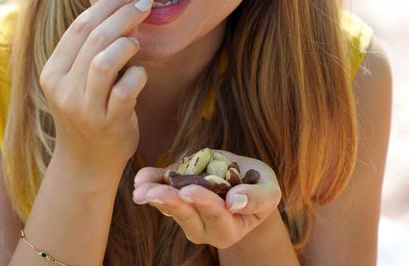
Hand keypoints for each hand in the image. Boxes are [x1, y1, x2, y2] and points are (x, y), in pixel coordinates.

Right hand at [39, 0, 151, 175]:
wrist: (86, 162)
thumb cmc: (87, 112)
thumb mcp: (76, 81)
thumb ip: (89, 50)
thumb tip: (122, 9)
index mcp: (52, 72)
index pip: (78, 27)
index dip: (105, 5)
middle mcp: (63, 89)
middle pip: (93, 39)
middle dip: (123, 15)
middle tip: (144, 4)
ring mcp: (85, 108)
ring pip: (104, 62)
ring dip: (127, 44)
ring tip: (137, 42)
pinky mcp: (108, 123)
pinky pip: (126, 90)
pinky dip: (138, 75)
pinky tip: (139, 74)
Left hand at [131, 150, 281, 248]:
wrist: (240, 179)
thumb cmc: (258, 186)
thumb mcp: (268, 189)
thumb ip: (258, 198)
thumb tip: (235, 202)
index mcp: (229, 229)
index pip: (216, 216)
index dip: (204, 203)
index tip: (190, 191)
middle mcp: (204, 228)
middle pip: (186, 216)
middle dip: (171, 202)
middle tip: (156, 193)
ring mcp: (185, 214)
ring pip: (168, 207)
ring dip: (153, 196)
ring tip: (141, 188)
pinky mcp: (173, 196)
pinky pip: (158, 193)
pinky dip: (149, 184)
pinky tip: (140, 180)